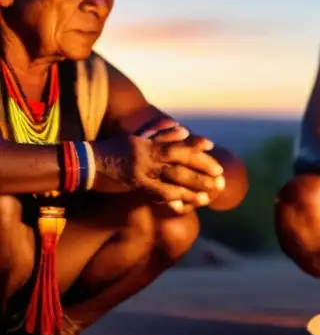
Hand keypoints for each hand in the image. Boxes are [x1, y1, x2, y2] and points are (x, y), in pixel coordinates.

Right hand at [91, 133, 224, 210]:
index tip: (213, 149)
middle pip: (182, 163)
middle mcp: (148, 155)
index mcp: (150, 143)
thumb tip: (182, 129)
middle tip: (220, 180)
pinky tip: (185, 205)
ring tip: (210, 196)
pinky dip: (173, 198)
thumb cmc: (111, 150)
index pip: (179, 145)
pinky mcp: (134, 185)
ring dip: (194, 188)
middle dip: (203, 172)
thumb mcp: (136, 139)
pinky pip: (158, 192)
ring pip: (174, 179)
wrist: (83, 162)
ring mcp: (142, 170)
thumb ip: (160, 135)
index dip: (197, 148)